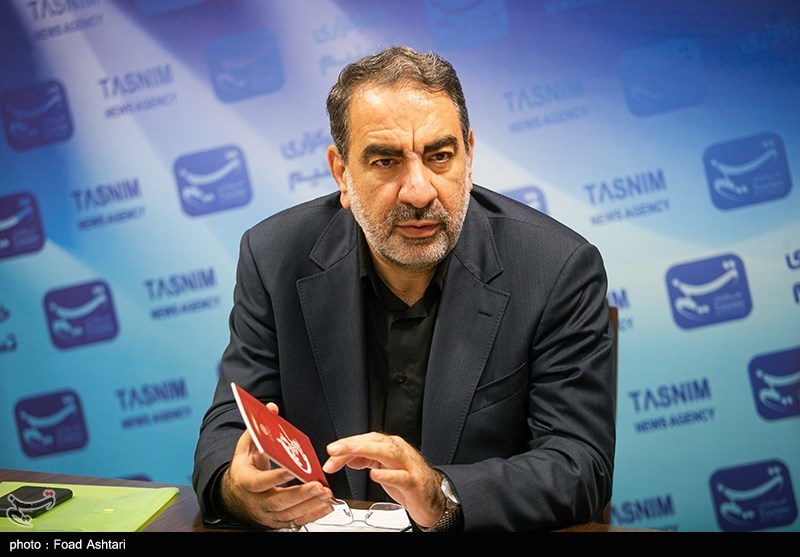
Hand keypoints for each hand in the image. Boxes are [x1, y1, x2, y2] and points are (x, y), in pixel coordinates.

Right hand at [220, 403, 333, 529]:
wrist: (233, 495)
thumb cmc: (243, 470)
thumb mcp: (245, 448)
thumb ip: (258, 429)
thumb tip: (271, 408)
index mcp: (246, 481)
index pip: (260, 482)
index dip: (275, 477)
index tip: (291, 470)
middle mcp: (256, 501)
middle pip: (278, 501)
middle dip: (300, 494)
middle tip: (318, 486)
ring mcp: (267, 514)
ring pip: (288, 514)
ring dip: (309, 505)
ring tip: (325, 494)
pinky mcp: (277, 521)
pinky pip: (295, 521)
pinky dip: (312, 516)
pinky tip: (325, 507)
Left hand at [323, 432, 444, 527]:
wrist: (433, 498)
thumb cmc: (408, 480)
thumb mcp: (382, 468)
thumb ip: (365, 460)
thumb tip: (345, 457)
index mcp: (390, 446)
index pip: (365, 440)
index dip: (346, 446)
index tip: (330, 453)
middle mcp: (399, 451)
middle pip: (374, 442)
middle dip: (352, 444)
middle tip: (332, 450)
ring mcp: (408, 465)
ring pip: (387, 452)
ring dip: (365, 451)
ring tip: (348, 453)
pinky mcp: (414, 482)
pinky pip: (400, 477)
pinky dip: (387, 475)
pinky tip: (374, 474)